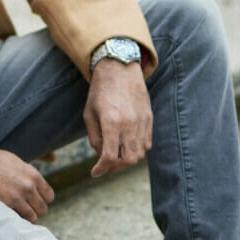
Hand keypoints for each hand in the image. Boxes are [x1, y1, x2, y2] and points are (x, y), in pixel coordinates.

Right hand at [0, 140, 54, 221]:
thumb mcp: (18, 163)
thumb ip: (28, 176)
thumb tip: (34, 186)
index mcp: (33, 175)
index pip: (49, 196)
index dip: (42, 200)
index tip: (35, 201)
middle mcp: (29, 186)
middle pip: (43, 208)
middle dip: (36, 210)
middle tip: (26, 208)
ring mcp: (18, 196)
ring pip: (32, 216)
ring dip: (26, 216)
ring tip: (18, 213)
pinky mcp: (7, 204)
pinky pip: (18, 218)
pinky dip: (16, 218)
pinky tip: (10, 213)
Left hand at [84, 60, 152, 177]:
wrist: (119, 68)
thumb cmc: (100, 90)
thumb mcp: (89, 113)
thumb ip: (94, 138)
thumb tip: (100, 156)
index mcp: (111, 122)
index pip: (110, 157)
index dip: (101, 169)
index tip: (95, 172)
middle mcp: (129, 124)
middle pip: (128, 160)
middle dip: (116, 167)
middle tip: (106, 164)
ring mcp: (142, 122)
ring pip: (139, 154)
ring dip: (127, 159)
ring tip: (116, 154)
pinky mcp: (149, 118)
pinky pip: (147, 143)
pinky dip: (137, 149)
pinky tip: (127, 144)